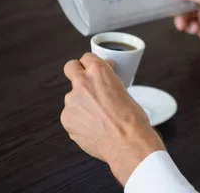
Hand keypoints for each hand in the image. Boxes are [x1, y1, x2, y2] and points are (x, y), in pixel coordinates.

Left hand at [60, 53, 164, 184]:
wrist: (128, 143)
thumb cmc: (132, 119)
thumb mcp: (123, 90)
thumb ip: (108, 82)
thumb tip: (103, 81)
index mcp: (98, 72)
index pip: (87, 57)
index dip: (90, 64)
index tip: (92, 70)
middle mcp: (82, 82)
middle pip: (70, 67)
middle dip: (76, 71)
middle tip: (84, 82)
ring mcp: (71, 101)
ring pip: (73, 97)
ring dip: (81, 103)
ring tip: (98, 118)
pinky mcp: (67, 119)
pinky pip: (71, 116)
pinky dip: (79, 120)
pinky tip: (93, 128)